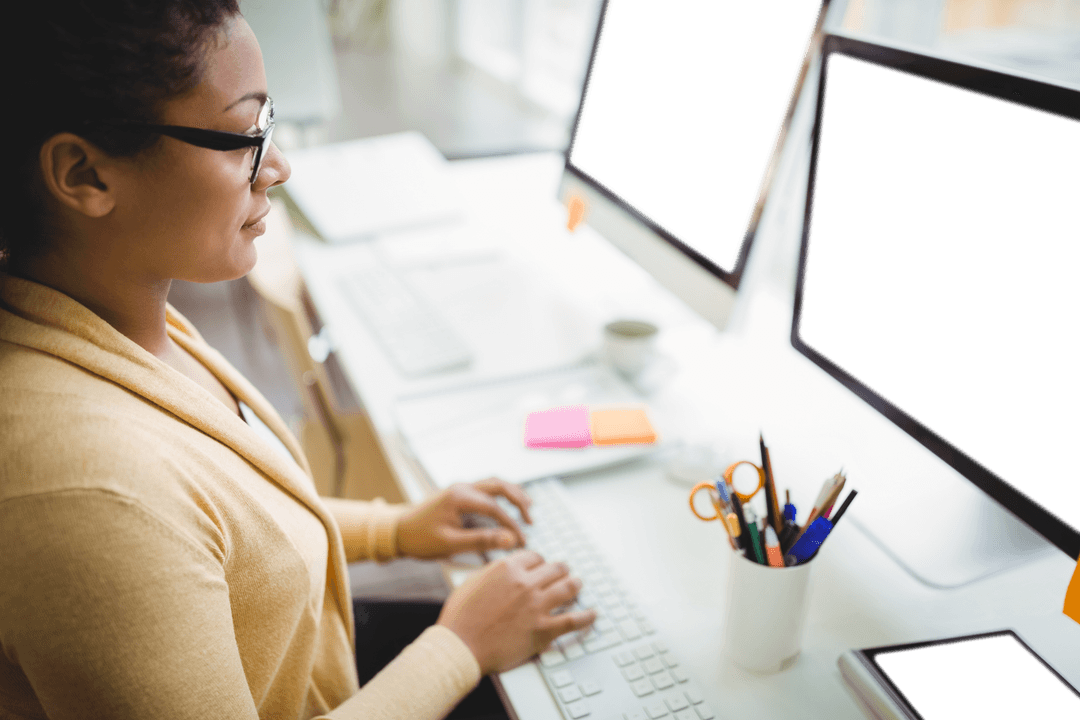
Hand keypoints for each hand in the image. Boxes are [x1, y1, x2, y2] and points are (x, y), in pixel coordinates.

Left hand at [396, 478, 532, 559]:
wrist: (397, 531)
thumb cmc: (420, 539)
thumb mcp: (450, 544)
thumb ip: (482, 541)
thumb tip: (510, 539)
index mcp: (460, 497)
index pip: (495, 508)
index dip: (511, 525)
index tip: (521, 542)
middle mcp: (462, 487)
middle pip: (499, 486)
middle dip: (518, 501)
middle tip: (531, 520)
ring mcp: (461, 489)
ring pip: (494, 484)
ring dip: (512, 495)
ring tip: (527, 509)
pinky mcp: (459, 494)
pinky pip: (486, 490)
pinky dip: (501, 497)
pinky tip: (508, 508)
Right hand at [437, 550, 597, 674]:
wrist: (461, 646)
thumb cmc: (461, 617)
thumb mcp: (472, 581)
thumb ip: (493, 571)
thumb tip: (504, 567)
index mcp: (508, 568)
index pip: (535, 557)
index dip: (540, 561)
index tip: (542, 566)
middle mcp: (526, 583)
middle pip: (555, 568)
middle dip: (561, 569)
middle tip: (564, 572)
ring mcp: (537, 606)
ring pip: (569, 587)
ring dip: (576, 584)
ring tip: (579, 585)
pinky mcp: (544, 630)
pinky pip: (574, 620)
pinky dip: (586, 616)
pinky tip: (592, 614)